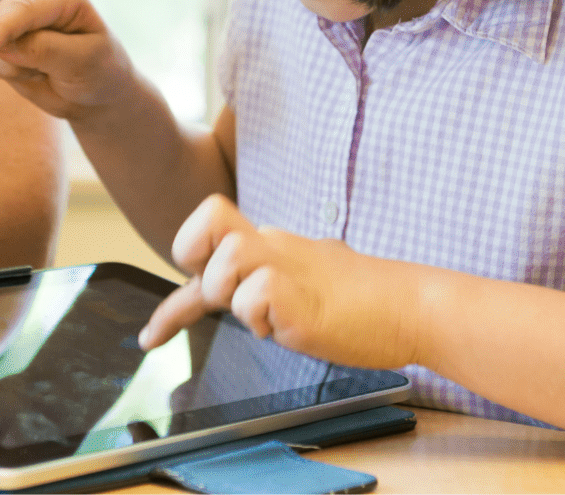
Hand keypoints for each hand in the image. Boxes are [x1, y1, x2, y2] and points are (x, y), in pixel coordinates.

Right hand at [0, 0, 134, 119]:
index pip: (24, 9)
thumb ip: (46, 51)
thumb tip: (3, 47)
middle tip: (51, 74)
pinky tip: (21, 72)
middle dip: (16, 63)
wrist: (93, 90)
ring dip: (7, 69)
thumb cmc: (98, 71)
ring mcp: (10, 14)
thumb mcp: (83, 62)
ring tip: (41, 71)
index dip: (0, 29)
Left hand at [139, 194, 420, 370]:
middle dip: (199, 270)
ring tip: (270, 316)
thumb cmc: (365, 302)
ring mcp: (286, 267)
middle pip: (204, 226)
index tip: (153, 337)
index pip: (205, 241)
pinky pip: (255, 297)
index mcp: (272, 244)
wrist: (411, 307)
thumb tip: (256, 299)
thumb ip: (273, 282)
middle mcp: (272, 246)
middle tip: (229, 300)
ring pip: (224, 261)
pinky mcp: (300, 296)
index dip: (175, 291)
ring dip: (234, 296)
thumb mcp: (307, 281)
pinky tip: (290, 326)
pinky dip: (262, 319)